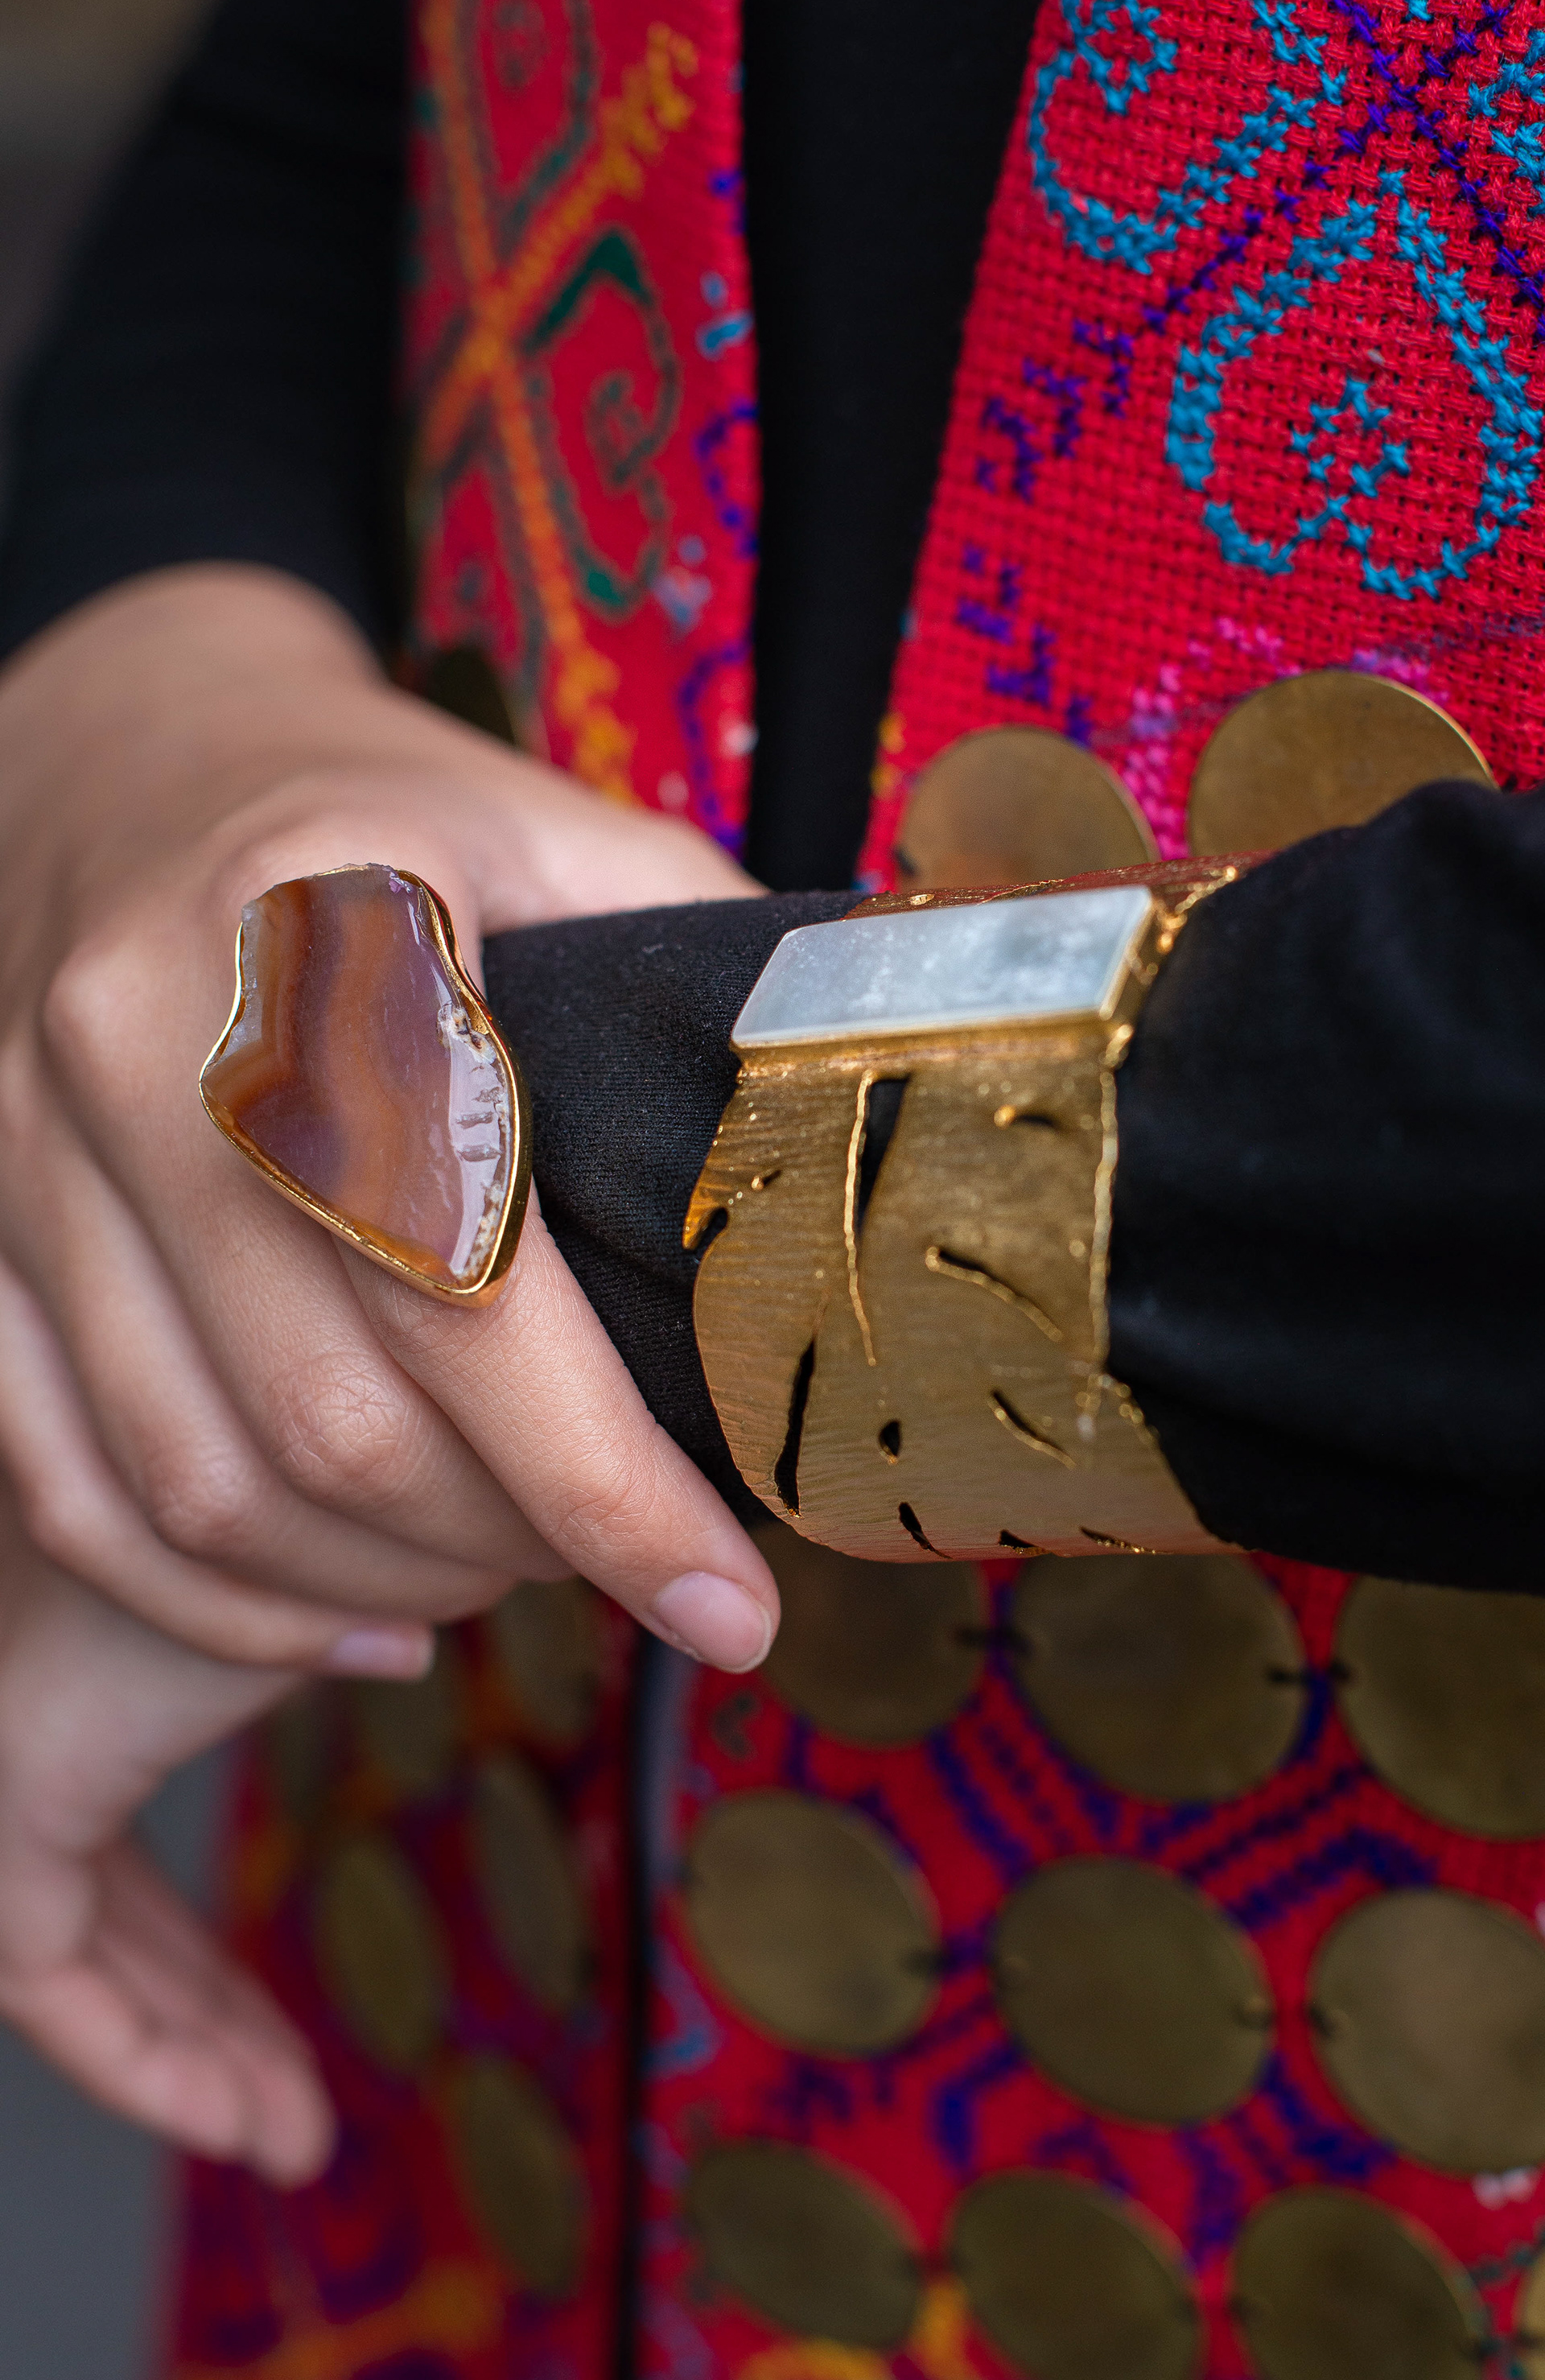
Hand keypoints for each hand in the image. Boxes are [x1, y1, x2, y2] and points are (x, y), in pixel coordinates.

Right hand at [0, 565, 778, 1675]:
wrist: (112, 751)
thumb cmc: (373, 814)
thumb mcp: (549, 830)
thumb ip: (708, 970)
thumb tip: (896, 1119)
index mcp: (325, 936)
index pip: (473, 1278)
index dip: (610, 1485)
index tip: (735, 1607)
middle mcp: (143, 1049)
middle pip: (334, 1418)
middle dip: (512, 1551)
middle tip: (628, 1570)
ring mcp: (18, 1150)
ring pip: (200, 1483)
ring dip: (377, 1590)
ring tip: (503, 1583)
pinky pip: (60, 1486)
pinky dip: (210, 1601)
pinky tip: (345, 1628)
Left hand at [0, 1489, 331, 2181]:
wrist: (135, 1508)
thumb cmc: (234, 1518)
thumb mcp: (330, 1591)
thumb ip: (389, 1611)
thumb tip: (500, 1577)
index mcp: (94, 1711)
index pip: (136, 1893)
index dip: (215, 1985)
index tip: (294, 2060)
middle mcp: (38, 1779)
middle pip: (128, 1949)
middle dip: (217, 2041)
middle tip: (300, 2115)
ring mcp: (10, 1823)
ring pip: (98, 1985)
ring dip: (195, 2072)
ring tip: (291, 2146)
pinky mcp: (0, 1863)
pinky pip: (59, 2002)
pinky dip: (143, 2068)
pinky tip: (234, 2126)